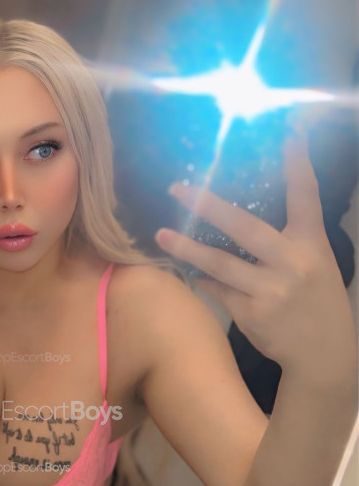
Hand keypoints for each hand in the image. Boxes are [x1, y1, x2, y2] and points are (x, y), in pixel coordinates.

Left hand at [156, 130, 357, 383]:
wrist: (324, 354)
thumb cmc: (317, 302)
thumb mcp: (315, 265)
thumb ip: (287, 242)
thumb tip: (241, 219)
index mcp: (311, 244)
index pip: (306, 196)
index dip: (298, 163)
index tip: (289, 131)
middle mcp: (292, 263)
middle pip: (244, 226)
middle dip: (208, 205)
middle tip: (179, 188)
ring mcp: (270, 290)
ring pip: (220, 263)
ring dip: (187, 248)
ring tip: (161, 235)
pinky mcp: (251, 313)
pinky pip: (218, 289)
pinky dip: (204, 280)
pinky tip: (190, 273)